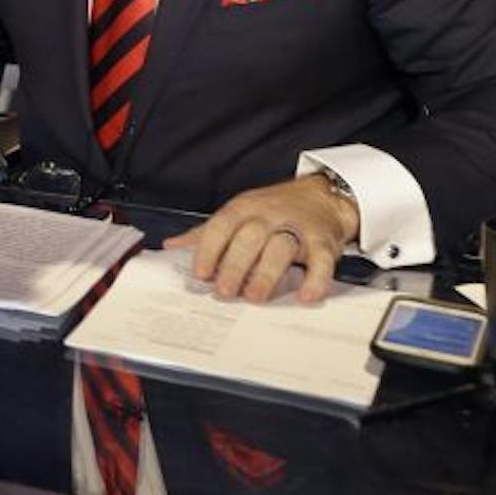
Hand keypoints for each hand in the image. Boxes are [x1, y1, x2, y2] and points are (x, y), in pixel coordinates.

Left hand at [164, 174, 360, 303]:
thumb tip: (171, 246)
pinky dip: (315, 280)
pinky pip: (322, 261)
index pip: (221, 226)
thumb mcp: (237, 214)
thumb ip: (206, 233)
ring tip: (253, 297)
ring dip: (266, 274)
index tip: (199, 274)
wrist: (322, 198)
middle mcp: (269, 215)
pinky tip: (305, 297)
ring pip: (281, 248)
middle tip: (224, 291)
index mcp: (243, 208)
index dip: (209, 249)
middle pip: (249, 238)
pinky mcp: (324, 241)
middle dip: (234, 265)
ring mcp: (298, 227)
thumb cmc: (272, 210)